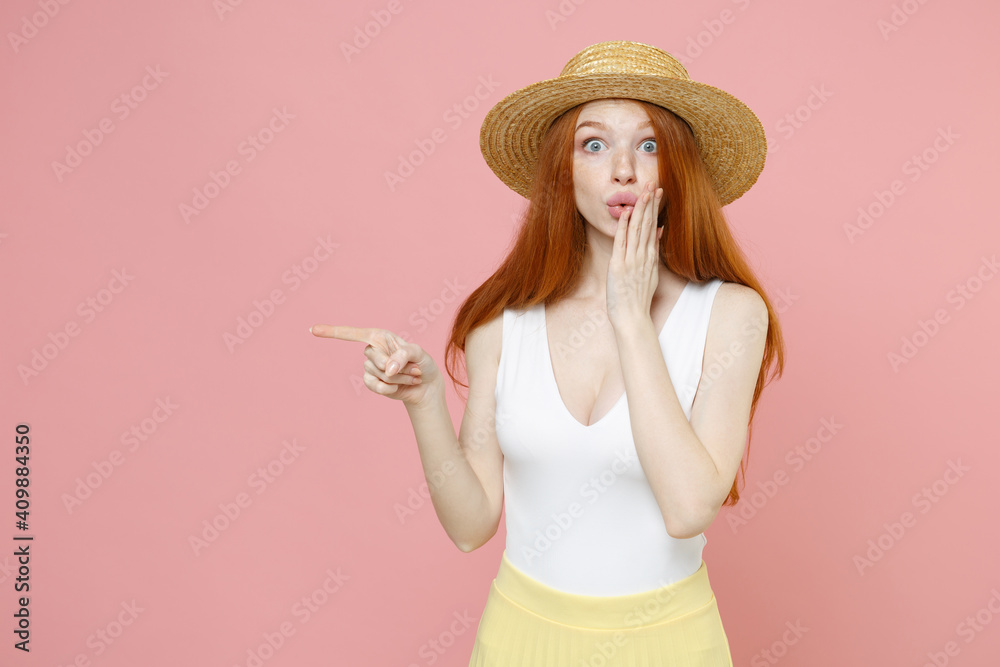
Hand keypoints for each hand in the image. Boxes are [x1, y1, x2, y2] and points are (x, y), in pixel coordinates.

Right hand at [309, 324, 439, 406]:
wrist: (425, 385)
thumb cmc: (422, 363)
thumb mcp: (418, 354)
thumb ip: (403, 356)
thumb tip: (387, 369)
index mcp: (380, 336)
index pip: (352, 334)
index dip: (332, 332)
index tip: (312, 330)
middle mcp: (373, 350)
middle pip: (373, 358)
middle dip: (395, 366)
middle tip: (413, 368)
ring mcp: (371, 367)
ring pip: (377, 374)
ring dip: (398, 378)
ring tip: (411, 375)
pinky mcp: (372, 382)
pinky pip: (375, 386)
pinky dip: (390, 388)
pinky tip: (400, 386)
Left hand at [607, 181, 663, 330]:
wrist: (632, 318)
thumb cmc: (638, 300)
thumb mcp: (650, 275)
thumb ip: (652, 256)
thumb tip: (656, 237)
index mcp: (650, 258)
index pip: (654, 227)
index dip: (656, 208)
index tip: (658, 192)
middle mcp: (643, 257)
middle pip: (648, 224)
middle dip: (651, 202)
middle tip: (653, 182)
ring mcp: (632, 261)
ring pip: (638, 230)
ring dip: (641, 209)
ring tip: (644, 191)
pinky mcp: (619, 266)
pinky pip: (622, 242)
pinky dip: (624, 227)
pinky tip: (626, 213)